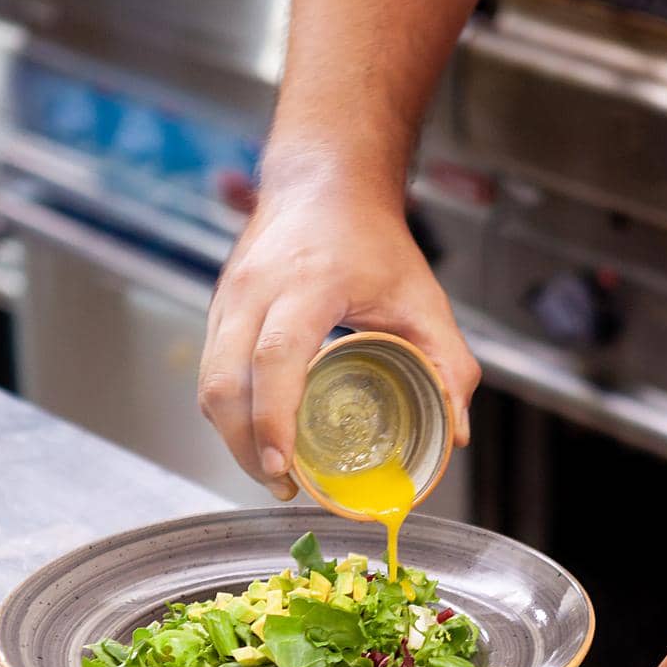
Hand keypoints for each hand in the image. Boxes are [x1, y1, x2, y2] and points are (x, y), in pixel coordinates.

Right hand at [198, 157, 479, 499]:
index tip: (284, 467)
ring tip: (272, 471)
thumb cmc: (373, 240)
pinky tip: (258, 437)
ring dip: (232, 436)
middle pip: (225, 380)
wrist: (325, 181)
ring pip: (208, 381)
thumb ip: (450, 365)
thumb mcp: (424, 299)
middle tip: (282, 485)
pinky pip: (209, 372)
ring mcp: (228, 298)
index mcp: (307, 283)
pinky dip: (228, 413)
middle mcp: (256, 289)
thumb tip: (458, 433)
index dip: (273, 420)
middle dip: (245, 446)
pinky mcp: (219, 309)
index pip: (275, 359)